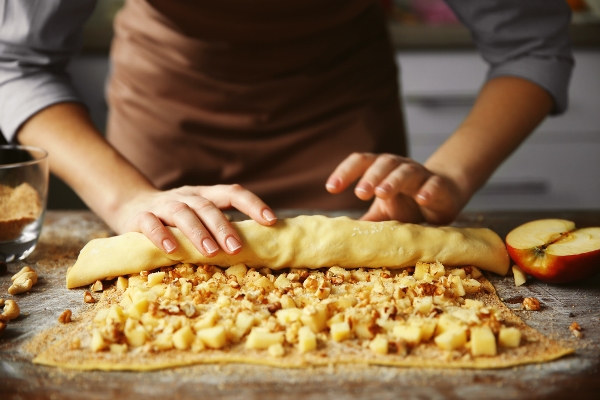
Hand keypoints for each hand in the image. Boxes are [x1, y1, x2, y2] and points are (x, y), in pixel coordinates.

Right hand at [113, 184, 276, 255]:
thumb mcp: (199, 218)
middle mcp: (187, 196)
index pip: (232, 193)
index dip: (253, 204)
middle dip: (224, 227)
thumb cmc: (175, 220)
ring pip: (182, 213)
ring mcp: (163, 205)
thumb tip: (258, 249)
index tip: (271, 221)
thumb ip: (220, 228)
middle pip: (208, 206)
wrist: (129, 205)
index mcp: (205, 195)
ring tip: (211, 252)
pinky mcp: (140, 217)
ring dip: (198, 232)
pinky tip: (172, 249)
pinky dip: (161, 235)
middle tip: (237, 248)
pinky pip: (151, 223)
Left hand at [325, 153, 464, 224]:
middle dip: (370, 177)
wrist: (442, 197)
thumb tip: (342, 237)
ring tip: (381, 194)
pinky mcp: (439, 186)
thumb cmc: (406, 204)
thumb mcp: (383, 213)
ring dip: (393, 181)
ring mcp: (421, 174)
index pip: (361, 162)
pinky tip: (421, 198)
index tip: (331, 188)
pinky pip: (434, 184)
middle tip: (360, 193)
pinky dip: (428, 190)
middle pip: (384, 163)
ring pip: (406, 171)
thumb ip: (367, 221)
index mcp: (381, 169)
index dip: (345, 172)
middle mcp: (399, 166)